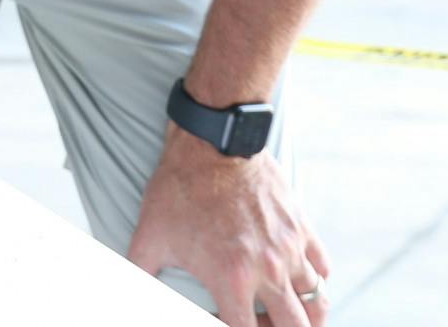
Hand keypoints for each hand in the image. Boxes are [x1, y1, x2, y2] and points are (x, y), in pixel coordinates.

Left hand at [127, 129, 330, 326]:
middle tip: (262, 324)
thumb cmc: (180, 185)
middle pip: (295, 326)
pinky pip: (321, 265)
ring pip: (316, 300)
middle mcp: (269, 268)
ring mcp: (289, 246)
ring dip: (305, 314)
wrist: (213, 139)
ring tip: (290, 315)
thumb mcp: (150, 234)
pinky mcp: (300, 224)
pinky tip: (299, 279)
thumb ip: (138, 273)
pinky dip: (315, 278)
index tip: (224, 322)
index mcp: (232, 278)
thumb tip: (126, 293)